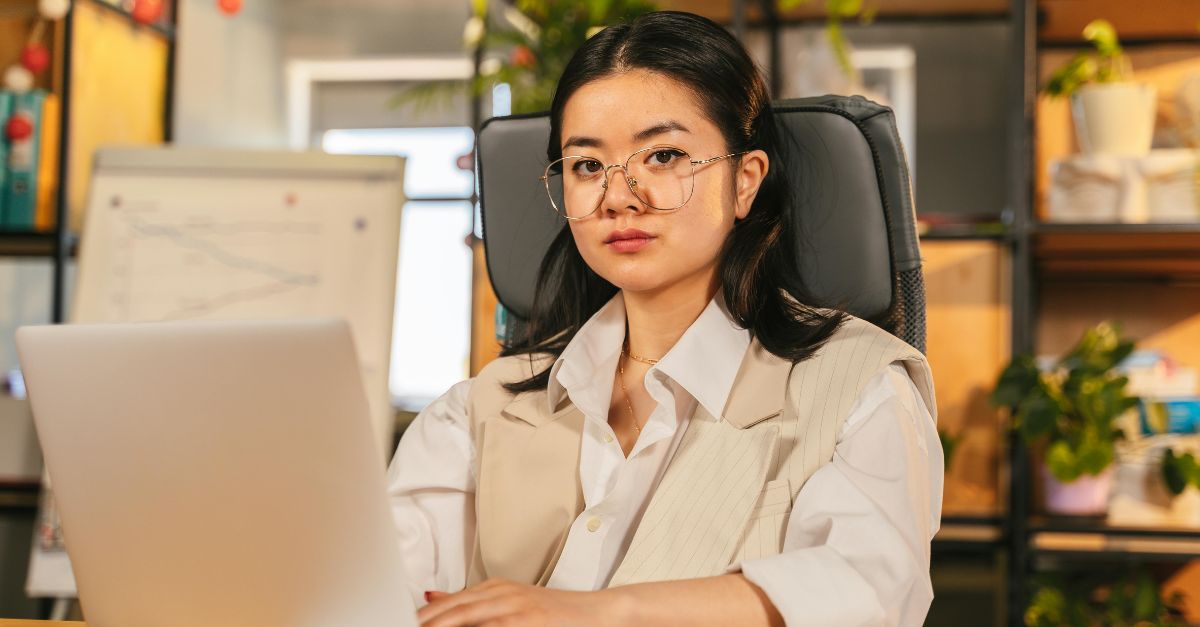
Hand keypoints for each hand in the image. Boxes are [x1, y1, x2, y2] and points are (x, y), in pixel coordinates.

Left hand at [418, 578, 621, 626]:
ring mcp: (516, 610)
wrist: (599, 612)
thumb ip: (472, 603)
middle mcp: (502, 595)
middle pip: (454, 612)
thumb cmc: (556, 613)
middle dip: (429, 623)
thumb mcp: (511, 602)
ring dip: (446, 626)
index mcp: (494, 589)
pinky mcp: (530, 622)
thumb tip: (431, 597)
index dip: (425, 618)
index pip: (449, 605)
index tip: (403, 623)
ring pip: (469, 619)